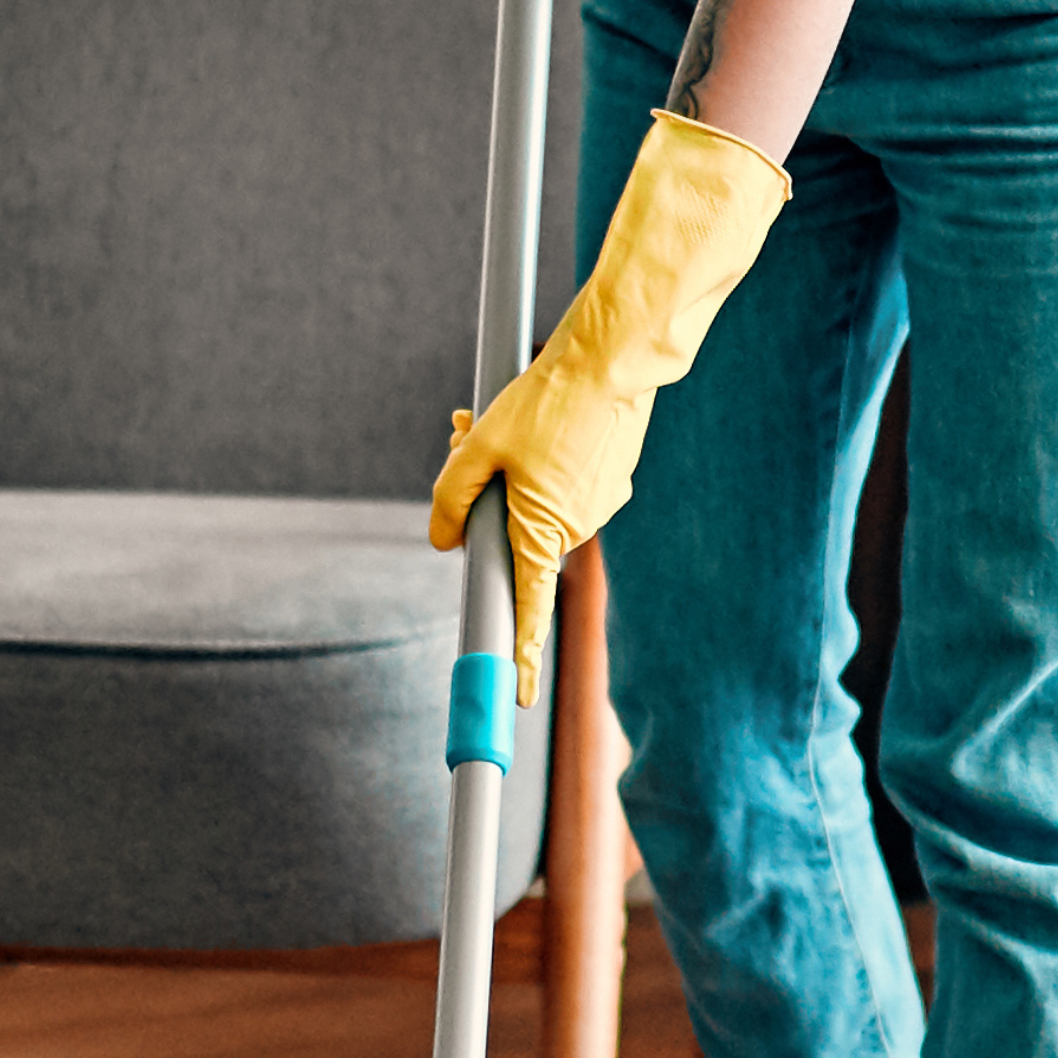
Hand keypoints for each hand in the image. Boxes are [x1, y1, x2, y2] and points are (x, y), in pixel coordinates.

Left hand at [428, 110, 788, 692]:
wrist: (614, 358)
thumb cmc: (546, 402)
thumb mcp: (480, 446)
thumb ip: (452, 497)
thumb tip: (443, 540)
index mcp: (542, 533)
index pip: (528, 612)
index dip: (519, 659)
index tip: (519, 699)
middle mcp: (575, 529)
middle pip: (516, 538)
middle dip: (485, 503)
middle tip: (460, 435)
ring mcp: (598, 506)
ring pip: (535, 506)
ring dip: (510, 475)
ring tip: (502, 419)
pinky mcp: (608, 481)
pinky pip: (561, 485)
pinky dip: (541, 462)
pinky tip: (542, 419)